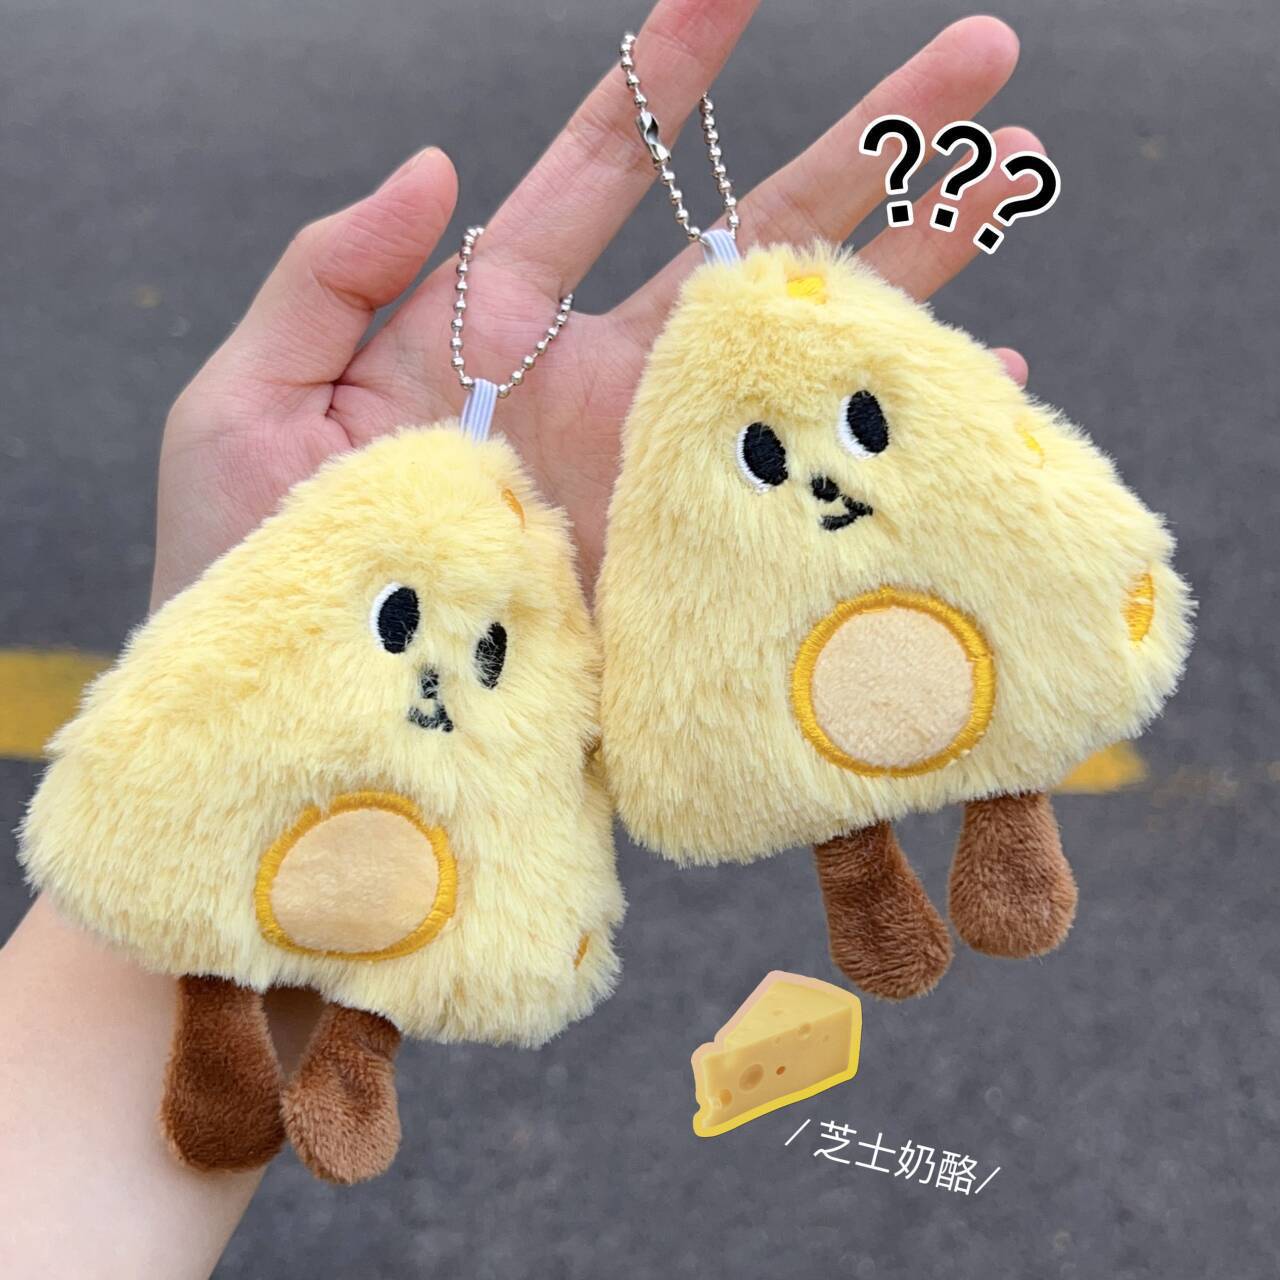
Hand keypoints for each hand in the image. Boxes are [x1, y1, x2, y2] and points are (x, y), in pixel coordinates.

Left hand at [154, 0, 1033, 605]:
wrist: (299, 721)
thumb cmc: (246, 565)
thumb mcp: (250, 400)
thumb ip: (329, 273)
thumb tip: (434, 161)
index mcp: (492, 328)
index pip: (599, 172)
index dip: (671, 75)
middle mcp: (595, 391)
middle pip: (747, 240)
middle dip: (864, 148)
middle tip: (978, 62)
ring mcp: (650, 478)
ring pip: (798, 351)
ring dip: (909, 268)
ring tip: (1012, 186)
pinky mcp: (681, 570)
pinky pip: (802, 491)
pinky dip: (890, 437)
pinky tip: (980, 386)